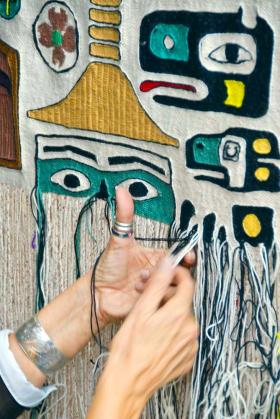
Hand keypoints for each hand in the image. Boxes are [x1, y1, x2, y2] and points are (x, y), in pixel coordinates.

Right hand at [87, 260, 197, 418]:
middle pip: (183, 301)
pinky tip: (155, 337)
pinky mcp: (187, 358)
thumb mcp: (140, 310)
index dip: (177, 274)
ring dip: (168, 314)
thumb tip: (168, 263)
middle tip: (147, 299)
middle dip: (166, 295)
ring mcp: (190, 346)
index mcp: (179, 314)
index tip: (167, 273)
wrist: (127, 383)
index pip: (188, 283)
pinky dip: (171, 331)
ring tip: (148, 321)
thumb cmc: (129, 348)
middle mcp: (190, 329)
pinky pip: (182, 335)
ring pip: (182, 318)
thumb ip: (157, 284)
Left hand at [95, 187, 195, 324]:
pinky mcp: (154, 302)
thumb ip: (124, 215)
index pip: (178, 253)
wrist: (97, 294)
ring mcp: (157, 288)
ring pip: (174, 286)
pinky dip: (155, 296)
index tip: (188, 257)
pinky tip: (138, 292)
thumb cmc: (107, 267)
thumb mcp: (118, 240)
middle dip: (173, 271)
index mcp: (156, 256)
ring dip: (158, 283)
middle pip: (180, 271)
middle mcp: (159, 272)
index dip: (186, 255)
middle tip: (162, 271)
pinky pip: (165, 300)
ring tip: (139, 281)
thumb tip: (121, 190)